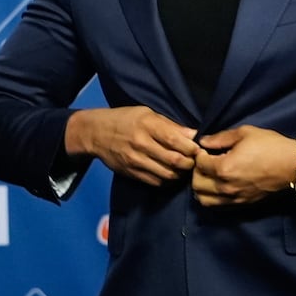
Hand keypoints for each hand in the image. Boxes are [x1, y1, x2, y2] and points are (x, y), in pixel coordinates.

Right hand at [65, 106, 198, 185]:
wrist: (96, 133)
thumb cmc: (124, 119)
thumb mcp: (146, 114)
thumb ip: (170, 125)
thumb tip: (194, 135)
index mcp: (147, 126)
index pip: (176, 140)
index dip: (192, 148)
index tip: (199, 149)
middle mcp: (141, 144)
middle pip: (174, 160)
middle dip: (190, 163)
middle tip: (196, 161)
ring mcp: (135, 161)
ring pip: (167, 174)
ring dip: (180, 174)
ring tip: (185, 169)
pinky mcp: (131, 173)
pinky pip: (155, 182)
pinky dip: (167, 180)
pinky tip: (170, 174)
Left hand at [191, 125, 295, 205]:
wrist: (294, 165)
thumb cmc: (271, 146)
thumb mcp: (245, 133)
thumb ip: (220, 138)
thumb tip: (203, 142)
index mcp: (224, 168)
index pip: (198, 163)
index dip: (200, 154)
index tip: (207, 150)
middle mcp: (225, 186)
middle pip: (196, 184)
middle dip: (197, 171)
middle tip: (207, 162)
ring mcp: (234, 198)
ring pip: (203, 199)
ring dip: (202, 187)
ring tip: (210, 176)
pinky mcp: (242, 204)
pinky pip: (217, 205)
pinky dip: (212, 197)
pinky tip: (219, 185)